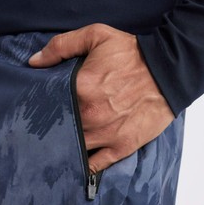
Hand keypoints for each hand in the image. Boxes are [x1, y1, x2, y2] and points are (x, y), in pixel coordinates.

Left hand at [28, 23, 175, 174]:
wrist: (169, 72)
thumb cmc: (132, 54)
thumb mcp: (96, 36)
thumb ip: (61, 46)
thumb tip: (34, 62)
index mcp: (80, 88)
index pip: (46, 104)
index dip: (39, 108)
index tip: (35, 109)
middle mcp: (90, 116)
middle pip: (57, 130)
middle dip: (49, 130)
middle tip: (39, 131)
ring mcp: (105, 135)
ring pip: (73, 150)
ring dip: (63, 150)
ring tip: (54, 149)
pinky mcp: (121, 147)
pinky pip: (95, 165)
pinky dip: (82, 167)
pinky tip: (73, 165)